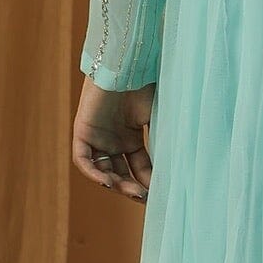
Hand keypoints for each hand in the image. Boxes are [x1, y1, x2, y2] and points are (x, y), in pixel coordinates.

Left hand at [73, 74, 154, 202]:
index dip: (148, 182)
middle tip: (145, 198)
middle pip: (121, 172)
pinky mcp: (82, 130)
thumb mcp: (159, 119)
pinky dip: (93, 173)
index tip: (160, 194)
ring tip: (132, 192)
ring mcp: (97, 135)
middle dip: (133, 187)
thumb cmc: (148, 85)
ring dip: (116, 184)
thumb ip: (163, 143)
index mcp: (131, 135)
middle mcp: (113, 138)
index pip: (139, 167)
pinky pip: (83, 160)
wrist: (129, 63)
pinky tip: (109, 182)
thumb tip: (179, 169)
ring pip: (102, 170)